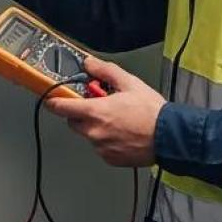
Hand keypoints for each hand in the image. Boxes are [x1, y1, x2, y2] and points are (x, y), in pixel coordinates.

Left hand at [44, 57, 164, 167]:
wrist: (169, 137)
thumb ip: (105, 71)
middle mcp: (94, 132)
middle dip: (81, 113)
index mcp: (96, 112)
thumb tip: (89, 63)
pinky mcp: (110, 158)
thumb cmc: (151, 112)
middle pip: (74, 122)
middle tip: (99, 106)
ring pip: (89, 135)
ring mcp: (101, 148)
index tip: (52, 99)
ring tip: (119, 121)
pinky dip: (107, 140)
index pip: (62, 107)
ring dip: (97, 127)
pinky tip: (124, 133)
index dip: (55, 102)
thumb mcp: (129, 83)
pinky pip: (101, 147)